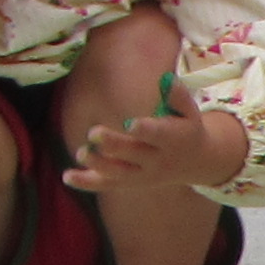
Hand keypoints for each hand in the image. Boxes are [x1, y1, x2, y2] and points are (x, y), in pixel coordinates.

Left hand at [69, 96, 246, 194]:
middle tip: (93, 133)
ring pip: (119, 173)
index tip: (131, 124)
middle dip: (114, 145)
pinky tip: (67, 177)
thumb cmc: (186, 127)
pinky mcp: (131, 183)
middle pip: (134, 154)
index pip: (159, 135)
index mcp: (174, 140)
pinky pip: (108, 185)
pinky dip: (87, 182)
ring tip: (81, 153)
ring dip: (99, 165)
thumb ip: (177, 95)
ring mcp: (144, 175)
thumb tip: (165, 79)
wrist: (196, 162)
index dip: (146, 131)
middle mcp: (158, 160)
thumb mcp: (189, 111)